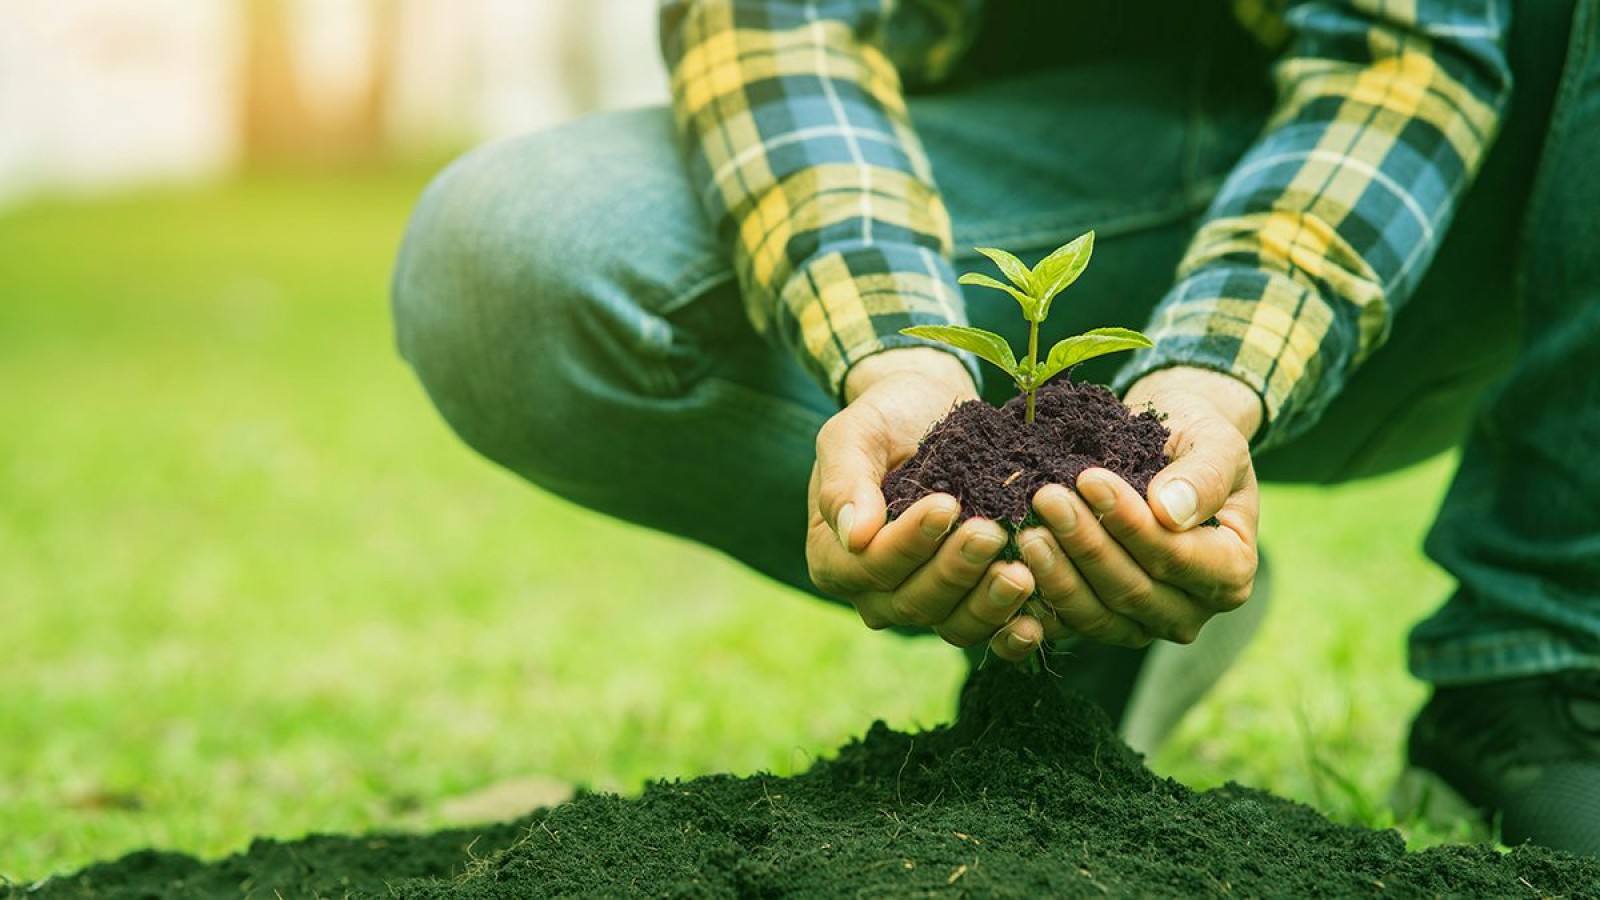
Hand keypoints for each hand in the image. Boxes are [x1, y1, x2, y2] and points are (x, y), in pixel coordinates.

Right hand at [807, 348, 1039, 657]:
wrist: (930, 410)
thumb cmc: (885, 418)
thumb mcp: (853, 435)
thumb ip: (844, 482)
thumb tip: (856, 537)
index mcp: (834, 557)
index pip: (871, 564)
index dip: (909, 542)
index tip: (947, 505)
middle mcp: (873, 592)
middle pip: (912, 601)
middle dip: (955, 570)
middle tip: (992, 532)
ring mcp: (922, 602)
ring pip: (950, 624)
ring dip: (987, 604)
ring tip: (1020, 573)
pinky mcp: (964, 603)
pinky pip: (983, 630)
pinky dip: (1007, 631)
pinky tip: (1033, 622)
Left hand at [1015, 366, 1262, 646]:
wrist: (1164, 449)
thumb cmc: (1196, 441)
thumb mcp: (1215, 443)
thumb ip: (1202, 476)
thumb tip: (1172, 511)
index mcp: (1231, 572)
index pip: (1177, 558)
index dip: (1131, 524)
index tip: (1089, 479)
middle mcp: (1190, 610)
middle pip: (1133, 592)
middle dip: (1086, 546)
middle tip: (1046, 499)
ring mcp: (1143, 624)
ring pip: (1097, 616)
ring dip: (1057, 576)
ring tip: (1025, 530)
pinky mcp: (1100, 623)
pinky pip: (1066, 625)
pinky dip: (1036, 602)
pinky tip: (1008, 569)